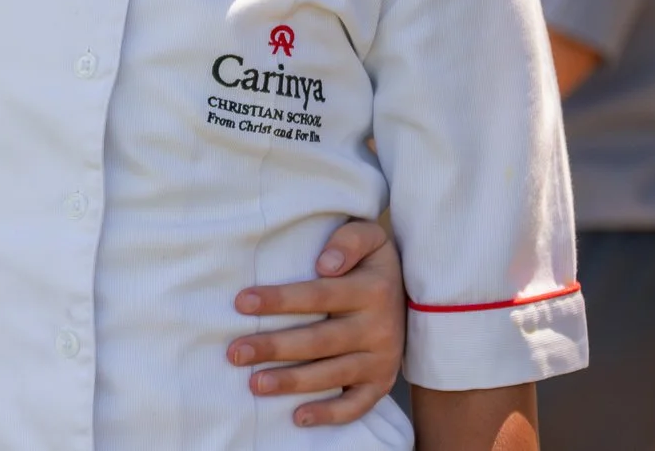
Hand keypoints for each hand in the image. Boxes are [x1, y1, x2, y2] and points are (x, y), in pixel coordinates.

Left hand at [225, 218, 403, 427]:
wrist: (419, 293)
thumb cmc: (373, 262)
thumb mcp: (370, 237)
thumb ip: (349, 240)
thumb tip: (326, 263)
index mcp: (372, 290)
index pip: (318, 295)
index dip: (279, 299)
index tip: (241, 303)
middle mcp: (379, 328)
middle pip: (319, 340)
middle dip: (274, 347)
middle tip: (235, 352)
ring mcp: (382, 360)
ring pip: (333, 375)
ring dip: (292, 382)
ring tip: (254, 384)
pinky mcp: (382, 383)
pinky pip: (357, 405)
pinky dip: (329, 414)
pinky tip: (297, 416)